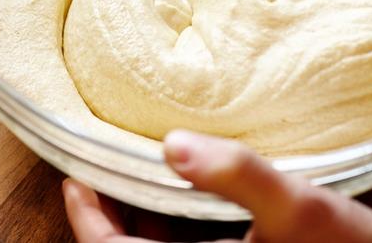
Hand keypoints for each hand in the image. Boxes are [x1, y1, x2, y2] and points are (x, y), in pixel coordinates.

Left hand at [63, 130, 371, 241]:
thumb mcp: (298, 207)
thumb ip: (239, 174)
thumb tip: (174, 144)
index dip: (86, 219)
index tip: (73, 175)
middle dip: (108, 215)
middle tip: (98, 165)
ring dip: (138, 220)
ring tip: (133, 169)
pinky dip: (172, 227)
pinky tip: (184, 194)